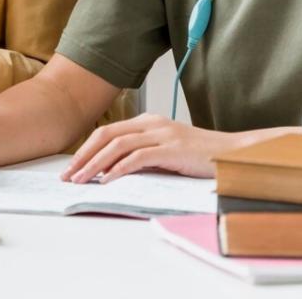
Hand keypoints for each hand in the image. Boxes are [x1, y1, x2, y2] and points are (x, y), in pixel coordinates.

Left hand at [61, 113, 237, 182]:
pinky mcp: (171, 149)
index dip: (86, 148)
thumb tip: (113, 170)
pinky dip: (118, 168)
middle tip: (68, 175)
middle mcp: (152, 123)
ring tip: (81, 180)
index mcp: (148, 121)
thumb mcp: (166, 152)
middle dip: (83, 156)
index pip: (108, 132)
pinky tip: (106, 180)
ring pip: (117, 145)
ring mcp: (161, 134)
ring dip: (95, 164)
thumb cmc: (200, 156)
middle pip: (106, 135)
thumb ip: (143, 155)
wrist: (233, 153)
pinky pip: (137, 157)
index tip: (72, 166)